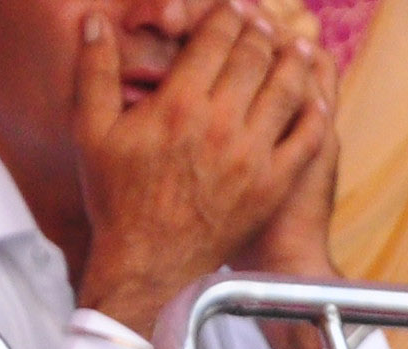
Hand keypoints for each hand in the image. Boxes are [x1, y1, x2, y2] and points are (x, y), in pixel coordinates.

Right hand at [73, 0, 332, 338]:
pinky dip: (313, 113)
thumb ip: (93, 71)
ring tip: (295, 47)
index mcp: (178, 104)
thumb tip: (93, 20)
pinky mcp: (274, 185)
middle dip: (261, 32)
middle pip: (255, 58)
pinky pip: (306, 139)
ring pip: (286, 91)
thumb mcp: (91, 131)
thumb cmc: (117, 198)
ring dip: (293, 62)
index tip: (233, 6)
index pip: (215, 40)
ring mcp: (253, 156)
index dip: (228, 15)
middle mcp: (221, 124)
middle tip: (265, 20)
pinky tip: (316, 99)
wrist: (151, 264)